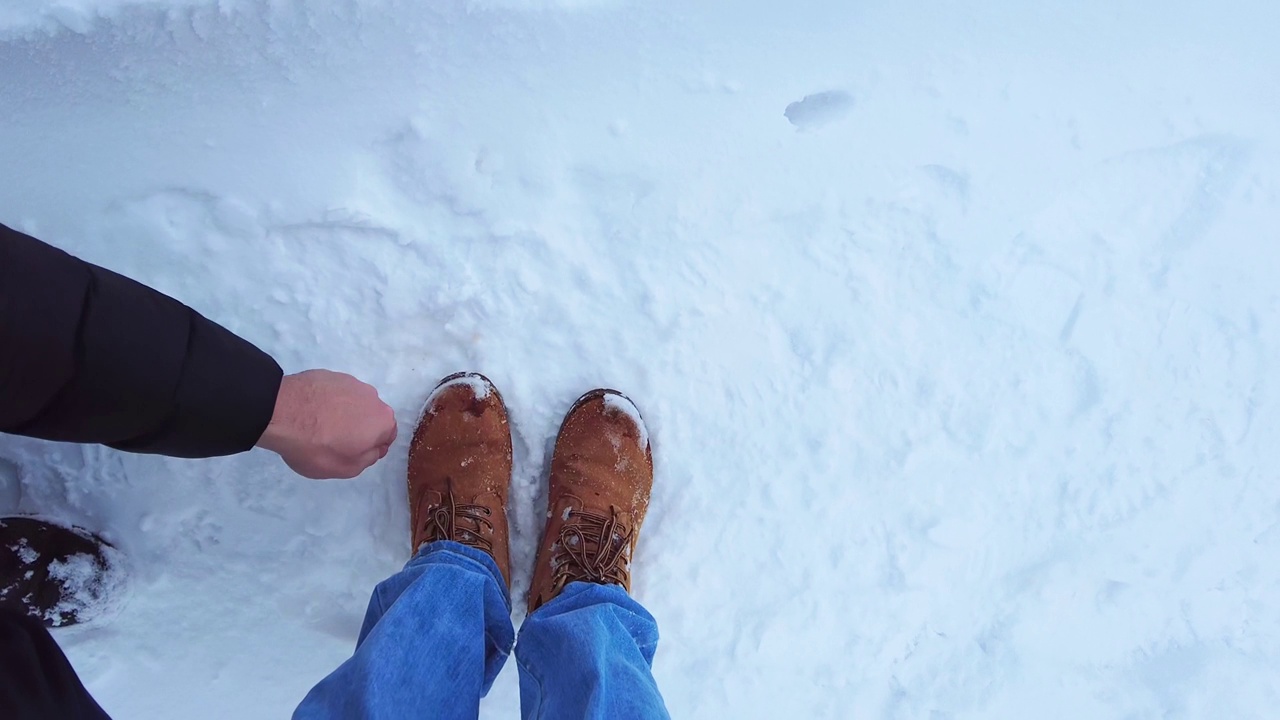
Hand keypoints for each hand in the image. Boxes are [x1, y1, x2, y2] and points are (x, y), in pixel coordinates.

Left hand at [257, 370, 397, 478]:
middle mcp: (372, 397)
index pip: (387, 436)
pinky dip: (326, 401)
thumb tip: (375, 447)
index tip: (349, 452)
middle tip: (333, 440)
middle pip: (370, 417)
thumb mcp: (346, 468)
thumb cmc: (316, 446)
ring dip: (342, 413)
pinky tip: (309, 411)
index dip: (369, 447)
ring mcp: (350, 382)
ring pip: (352, 403)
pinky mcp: (329, 374)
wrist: (280, 413)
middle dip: (358, 428)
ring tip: (318, 425)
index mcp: (383, 420)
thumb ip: (368, 458)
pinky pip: (334, 392)